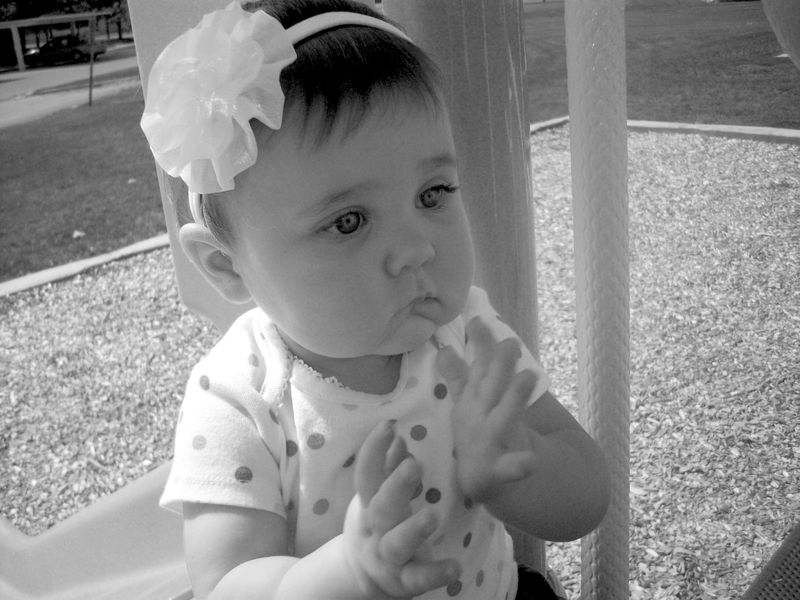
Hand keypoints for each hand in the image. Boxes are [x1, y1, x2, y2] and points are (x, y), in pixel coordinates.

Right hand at [342, 421, 460, 598]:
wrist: (359, 573)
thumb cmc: (376, 523)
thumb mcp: (376, 496)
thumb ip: (387, 467)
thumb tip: (398, 435)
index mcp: (367, 504)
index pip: (366, 474)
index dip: (373, 450)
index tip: (389, 425)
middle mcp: (373, 530)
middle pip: (380, 508)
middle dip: (395, 486)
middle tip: (413, 464)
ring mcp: (386, 557)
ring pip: (396, 544)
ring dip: (412, 530)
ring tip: (432, 516)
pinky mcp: (402, 581)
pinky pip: (417, 579)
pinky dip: (434, 574)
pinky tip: (454, 566)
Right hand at [436, 316, 538, 503]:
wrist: (479, 482)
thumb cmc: (477, 433)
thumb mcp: (468, 403)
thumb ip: (459, 375)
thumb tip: (445, 348)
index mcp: (470, 401)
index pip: (476, 368)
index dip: (479, 345)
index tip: (479, 321)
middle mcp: (475, 418)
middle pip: (489, 388)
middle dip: (499, 366)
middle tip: (511, 344)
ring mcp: (486, 444)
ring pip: (502, 418)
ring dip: (514, 398)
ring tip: (530, 376)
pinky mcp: (497, 471)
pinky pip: (510, 468)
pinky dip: (519, 466)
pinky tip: (532, 461)